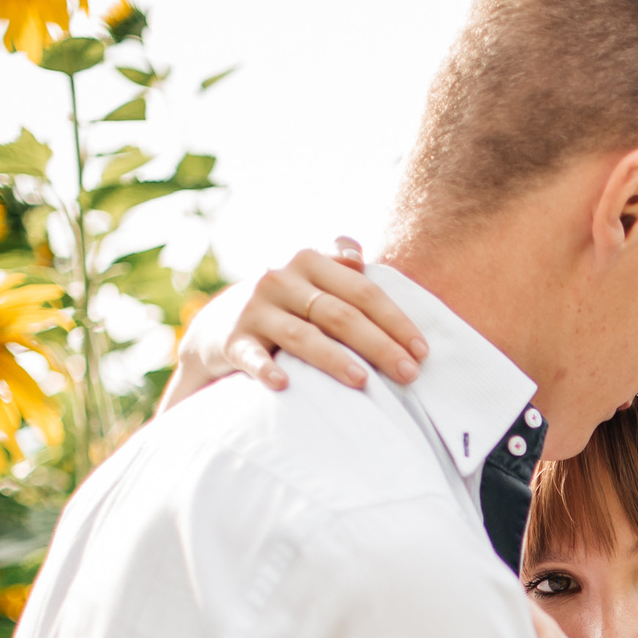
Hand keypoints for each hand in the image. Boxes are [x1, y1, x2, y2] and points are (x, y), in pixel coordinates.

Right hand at [163, 238, 427, 407]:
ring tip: (363, 381)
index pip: (362, 291)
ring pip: (303, 336)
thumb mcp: (306, 278)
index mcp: (308, 262)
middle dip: (379, 345)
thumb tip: (357, 253)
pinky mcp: (231, 340)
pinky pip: (252, 356)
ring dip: (334, 359)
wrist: (214, 329)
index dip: (395, 320)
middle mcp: (281, 280)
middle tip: (409, 374)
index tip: (423, 351)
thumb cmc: (281, 306)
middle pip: (340, 314)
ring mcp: (254, 310)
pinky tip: (283, 384)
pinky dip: (266, 369)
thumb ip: (335, 264)